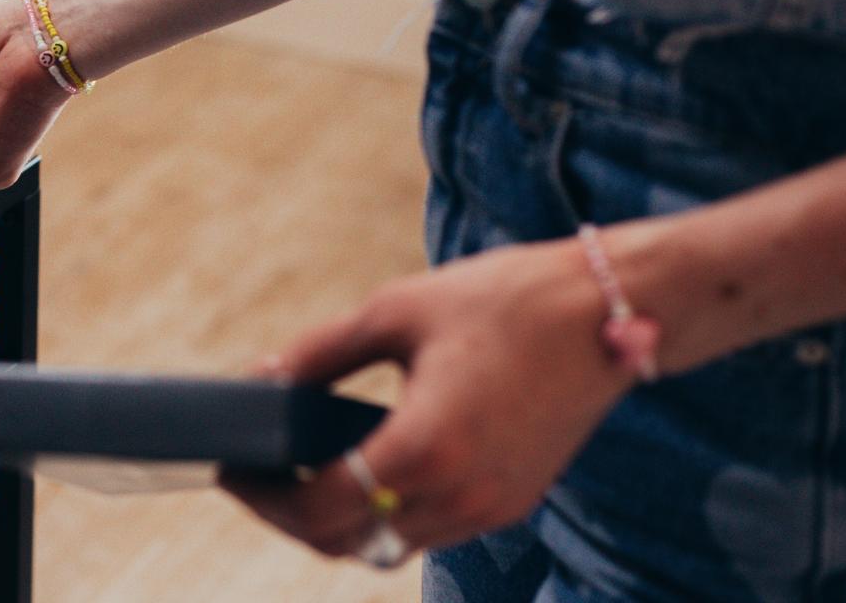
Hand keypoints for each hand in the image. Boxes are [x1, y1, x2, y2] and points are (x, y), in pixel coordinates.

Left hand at [218, 239, 635, 558]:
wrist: (614, 309)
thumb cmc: (505, 299)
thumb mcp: (396, 311)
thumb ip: (320, 353)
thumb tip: (259, 378)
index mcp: (425, 447)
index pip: (319, 508)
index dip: (263, 495)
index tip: (231, 468)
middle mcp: (461, 495)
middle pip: (348, 542)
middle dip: (292, 516)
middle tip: (257, 475)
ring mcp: (492, 507)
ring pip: (390, 545)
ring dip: (341, 520)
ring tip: (300, 472)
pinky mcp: (513, 502)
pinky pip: (431, 530)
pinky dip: (388, 512)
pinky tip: (363, 469)